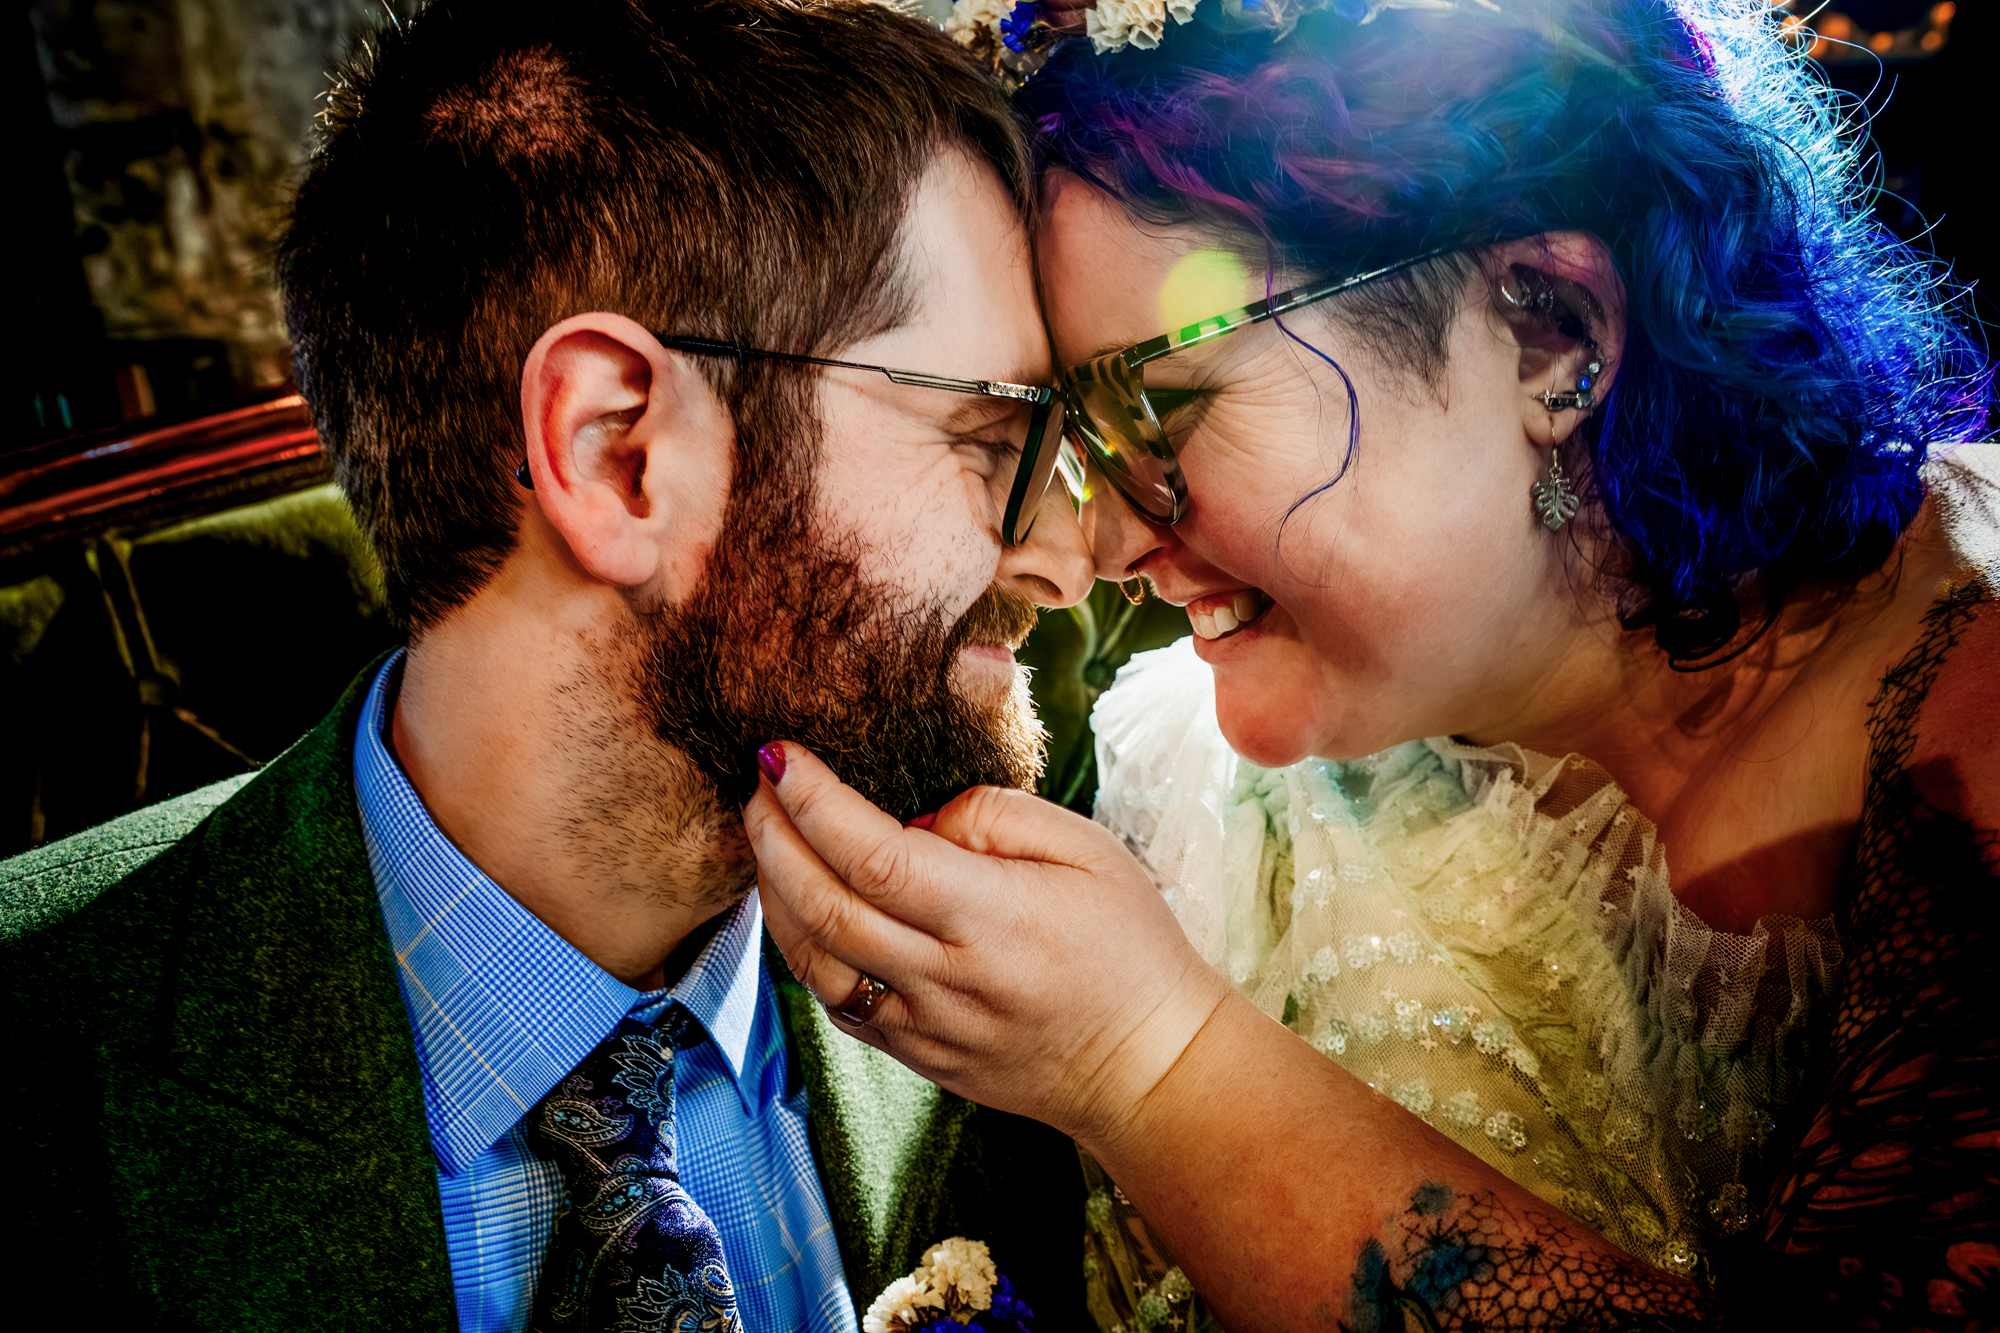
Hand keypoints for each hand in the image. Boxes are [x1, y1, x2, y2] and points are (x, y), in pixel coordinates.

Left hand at [743, 741, 1232, 1149]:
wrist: (1147, 1067)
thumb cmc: (1130, 947)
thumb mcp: (1089, 850)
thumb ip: (997, 816)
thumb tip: (921, 816)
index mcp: (990, 918)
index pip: (874, 855)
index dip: (814, 802)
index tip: (781, 755)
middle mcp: (945, 979)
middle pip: (824, 907)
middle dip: (773, 837)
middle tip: (756, 784)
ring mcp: (923, 1027)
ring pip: (813, 961)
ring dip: (773, 895)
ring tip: (765, 836)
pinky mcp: (914, 1056)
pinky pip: (834, 1001)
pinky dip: (801, 948)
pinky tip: (796, 905)